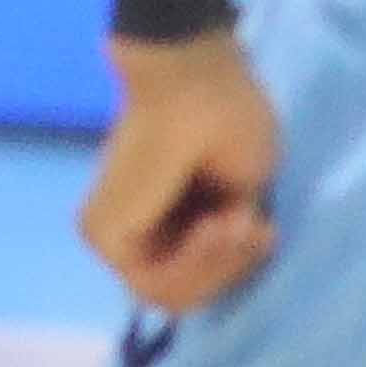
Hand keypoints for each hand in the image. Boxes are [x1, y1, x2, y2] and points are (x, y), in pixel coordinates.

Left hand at [77, 31, 278, 312]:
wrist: (189, 70)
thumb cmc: (224, 114)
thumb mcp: (245, 190)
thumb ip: (229, 238)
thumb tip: (217, 259)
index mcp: (166, 223)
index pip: (199, 282)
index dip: (238, 267)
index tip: (264, 229)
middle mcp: (134, 235)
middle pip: (187, 295)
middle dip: (230, 268)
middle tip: (249, 226)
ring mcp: (112, 237)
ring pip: (172, 296)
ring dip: (216, 265)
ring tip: (232, 219)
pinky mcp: (101, 234)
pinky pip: (153, 284)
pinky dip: (195, 264)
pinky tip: (212, 224)